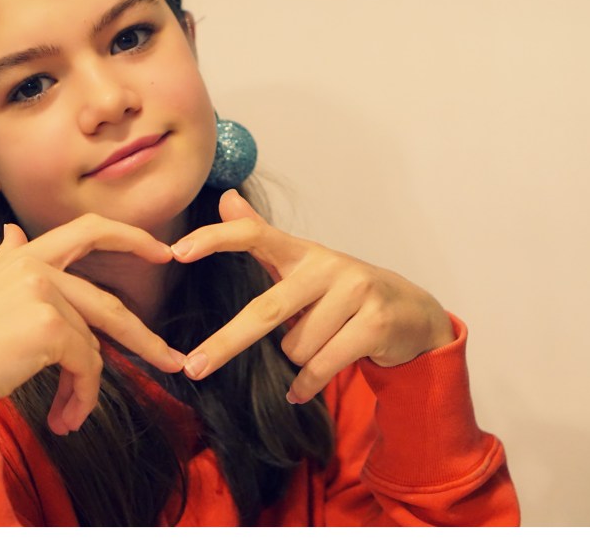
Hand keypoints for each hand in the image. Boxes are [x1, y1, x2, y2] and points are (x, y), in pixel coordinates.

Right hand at [0, 214, 185, 433]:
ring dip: (86, 389)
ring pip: (92, 345)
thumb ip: (6, 264)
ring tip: (70, 417)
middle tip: (173, 361)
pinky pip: (84, 366)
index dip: (129, 237)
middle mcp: (32, 267)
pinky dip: (78, 398)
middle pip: (106, 302)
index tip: (162, 252)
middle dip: (144, 337)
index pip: (85, 231)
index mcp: (20, 260)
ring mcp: (41, 292)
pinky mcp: (47, 324)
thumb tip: (13, 233)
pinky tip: (62, 419)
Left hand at [171, 190, 454, 403]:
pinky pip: (322, 365)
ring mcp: (356, 291)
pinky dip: (307, 384)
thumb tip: (226, 199)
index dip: (214, 239)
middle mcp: (328, 265)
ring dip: (297, 361)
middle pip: (266, 310)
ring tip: (318, 348)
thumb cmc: (342, 292)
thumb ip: (261, 236)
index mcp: (303, 251)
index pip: (254, 234)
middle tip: (193, 368)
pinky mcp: (376, 323)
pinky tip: (300, 390)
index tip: (177, 252)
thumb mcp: (301, 264)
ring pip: (296, 347)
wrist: (412, 314)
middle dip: (226, 343)